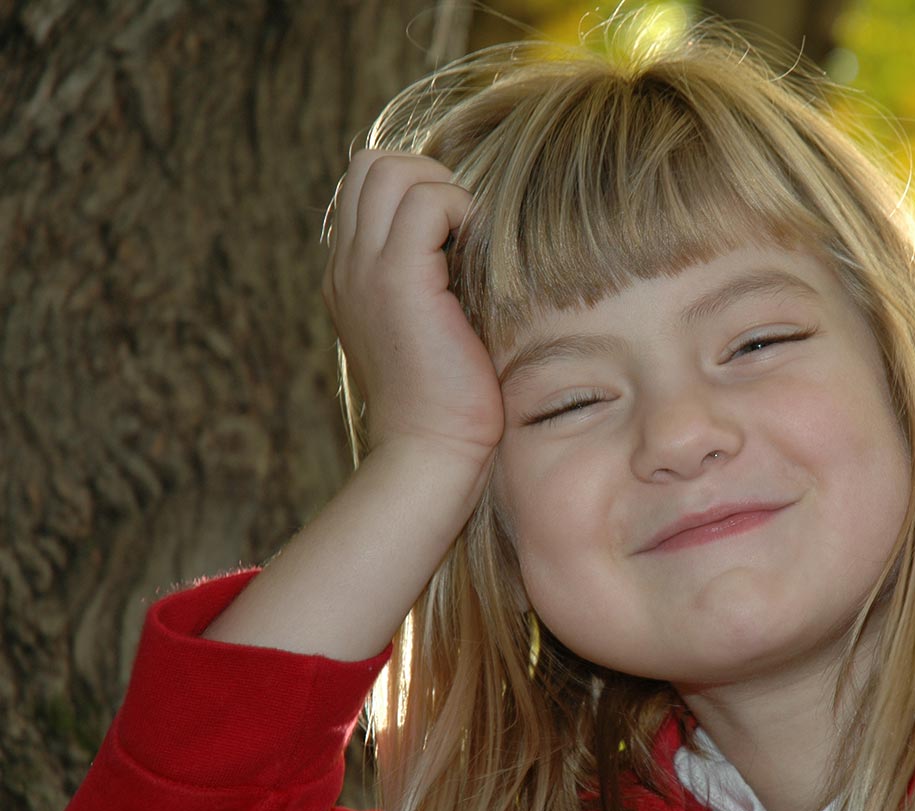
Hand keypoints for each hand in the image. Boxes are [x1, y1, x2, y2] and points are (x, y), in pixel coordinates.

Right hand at [323, 150, 503, 471]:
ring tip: (469, 242)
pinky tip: (478, 254)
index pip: (366, 186)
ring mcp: (364, 271)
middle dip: (428, 175)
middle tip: (465, 229)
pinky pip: (426, 202)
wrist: (431, 453)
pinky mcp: (397, 281)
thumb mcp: (438, 329)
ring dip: (443, 189)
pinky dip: (460, 209)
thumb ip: (439, 283)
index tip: (457, 234)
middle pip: (370, 163)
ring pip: (388, 168)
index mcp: (351, 276)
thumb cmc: (451, 403)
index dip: (417, 188)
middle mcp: (347, 267)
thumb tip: (477, 245)